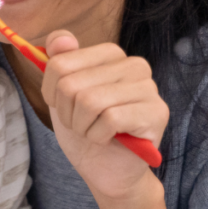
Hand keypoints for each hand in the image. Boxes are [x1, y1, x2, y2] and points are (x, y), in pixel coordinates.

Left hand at [41, 31, 168, 202]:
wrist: (107, 170)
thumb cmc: (87, 130)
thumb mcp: (62, 96)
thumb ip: (59, 64)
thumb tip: (59, 38)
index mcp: (111, 55)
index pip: (59, 63)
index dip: (51, 93)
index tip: (65, 106)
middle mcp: (134, 65)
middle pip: (71, 84)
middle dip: (68, 114)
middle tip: (83, 124)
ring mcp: (148, 87)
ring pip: (89, 101)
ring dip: (83, 126)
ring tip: (95, 132)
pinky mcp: (156, 112)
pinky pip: (109, 120)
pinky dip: (98, 137)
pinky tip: (108, 140)